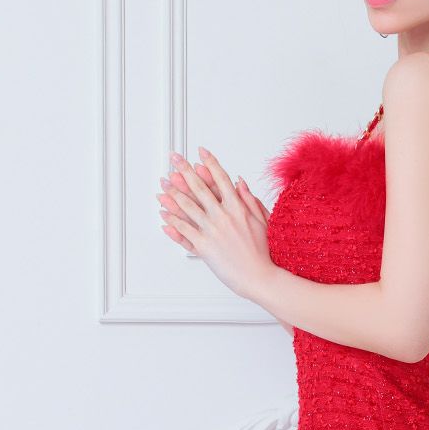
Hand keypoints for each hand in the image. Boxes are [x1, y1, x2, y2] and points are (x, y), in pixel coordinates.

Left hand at [158, 147, 273, 303]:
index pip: (221, 179)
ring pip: (188, 206)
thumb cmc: (263, 253)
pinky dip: (173, 220)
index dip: (210, 163)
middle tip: (175, 158)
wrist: (260, 277)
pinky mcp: (204, 246)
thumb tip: (239, 182)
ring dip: (173, 192)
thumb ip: (249, 199)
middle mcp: (223, 216)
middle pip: (200, 187)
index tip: (201, 152)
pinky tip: (164, 213)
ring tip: (164, 182)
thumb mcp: (263, 221)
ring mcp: (212, 230)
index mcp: (238, 208)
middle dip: (185, 170)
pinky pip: (184, 230)